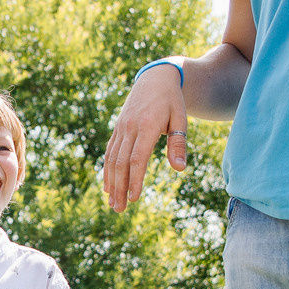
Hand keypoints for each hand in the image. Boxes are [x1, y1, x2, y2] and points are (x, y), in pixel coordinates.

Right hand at [102, 65, 187, 211]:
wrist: (155, 78)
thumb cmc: (172, 101)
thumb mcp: (180, 119)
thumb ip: (178, 144)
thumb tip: (180, 169)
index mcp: (147, 126)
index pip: (137, 158)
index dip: (134, 180)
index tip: (134, 198)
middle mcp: (130, 128)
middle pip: (121, 163)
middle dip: (119, 188)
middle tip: (119, 210)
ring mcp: (121, 128)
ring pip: (112, 159)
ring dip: (112, 183)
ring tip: (113, 204)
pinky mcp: (118, 129)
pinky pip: (110, 152)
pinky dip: (107, 170)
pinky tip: (108, 186)